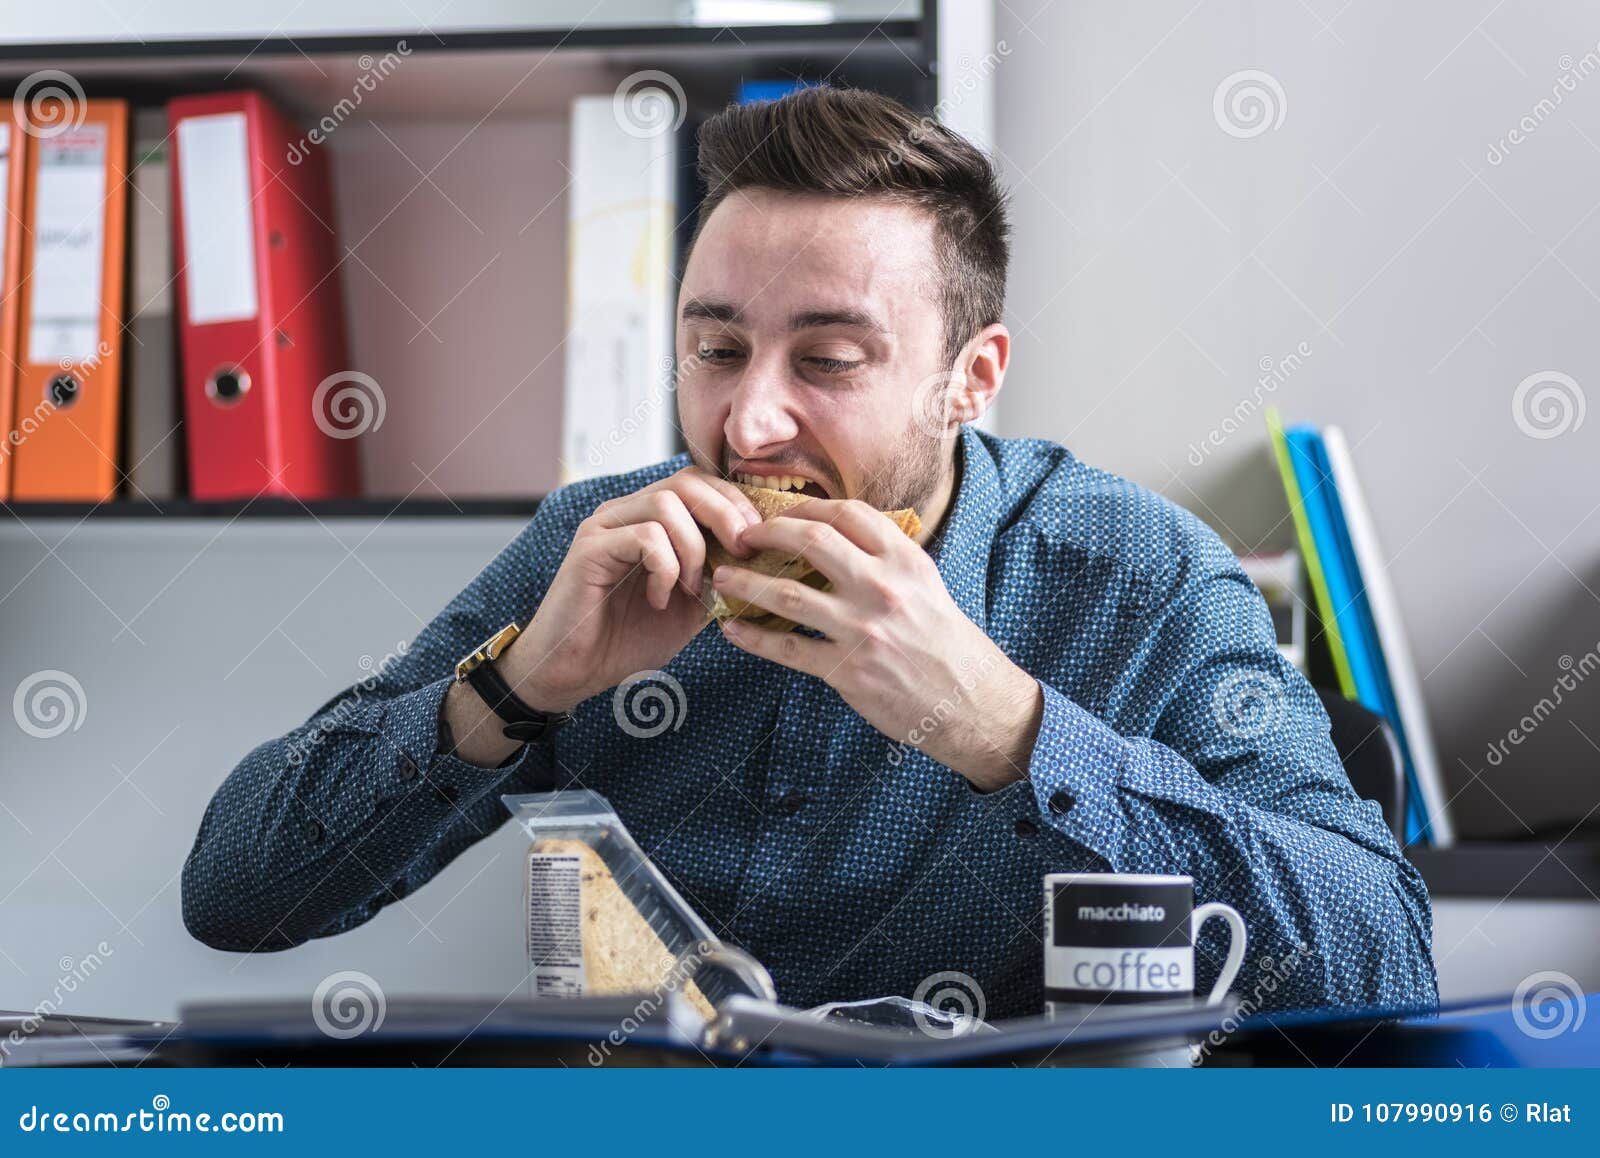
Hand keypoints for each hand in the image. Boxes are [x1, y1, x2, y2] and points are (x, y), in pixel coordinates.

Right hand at [503, 468, 761, 711]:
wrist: (575, 672)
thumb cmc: (627, 639)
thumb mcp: (689, 605)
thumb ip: (717, 574)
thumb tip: (758, 554)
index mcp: (647, 518)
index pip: (698, 482)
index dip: (734, 503)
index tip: (756, 540)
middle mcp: (624, 512)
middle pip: (686, 481)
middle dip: (725, 515)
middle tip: (740, 554)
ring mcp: (604, 527)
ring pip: (667, 505)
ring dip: (693, 548)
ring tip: (690, 587)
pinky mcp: (590, 548)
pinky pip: (645, 536)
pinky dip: (665, 568)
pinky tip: (658, 598)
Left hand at [711, 500, 1042, 790]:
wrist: (970, 701)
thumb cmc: (948, 643)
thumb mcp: (927, 586)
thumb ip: (886, 561)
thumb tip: (838, 541)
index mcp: (905, 560)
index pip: (847, 513)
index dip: (805, 507)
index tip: (782, 513)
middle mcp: (882, 587)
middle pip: (811, 540)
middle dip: (768, 533)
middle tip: (743, 537)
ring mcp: (862, 629)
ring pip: (787, 595)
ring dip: (746, 584)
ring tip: (723, 579)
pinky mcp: (846, 671)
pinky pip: (787, 648)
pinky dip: (753, 638)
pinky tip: (733, 630)